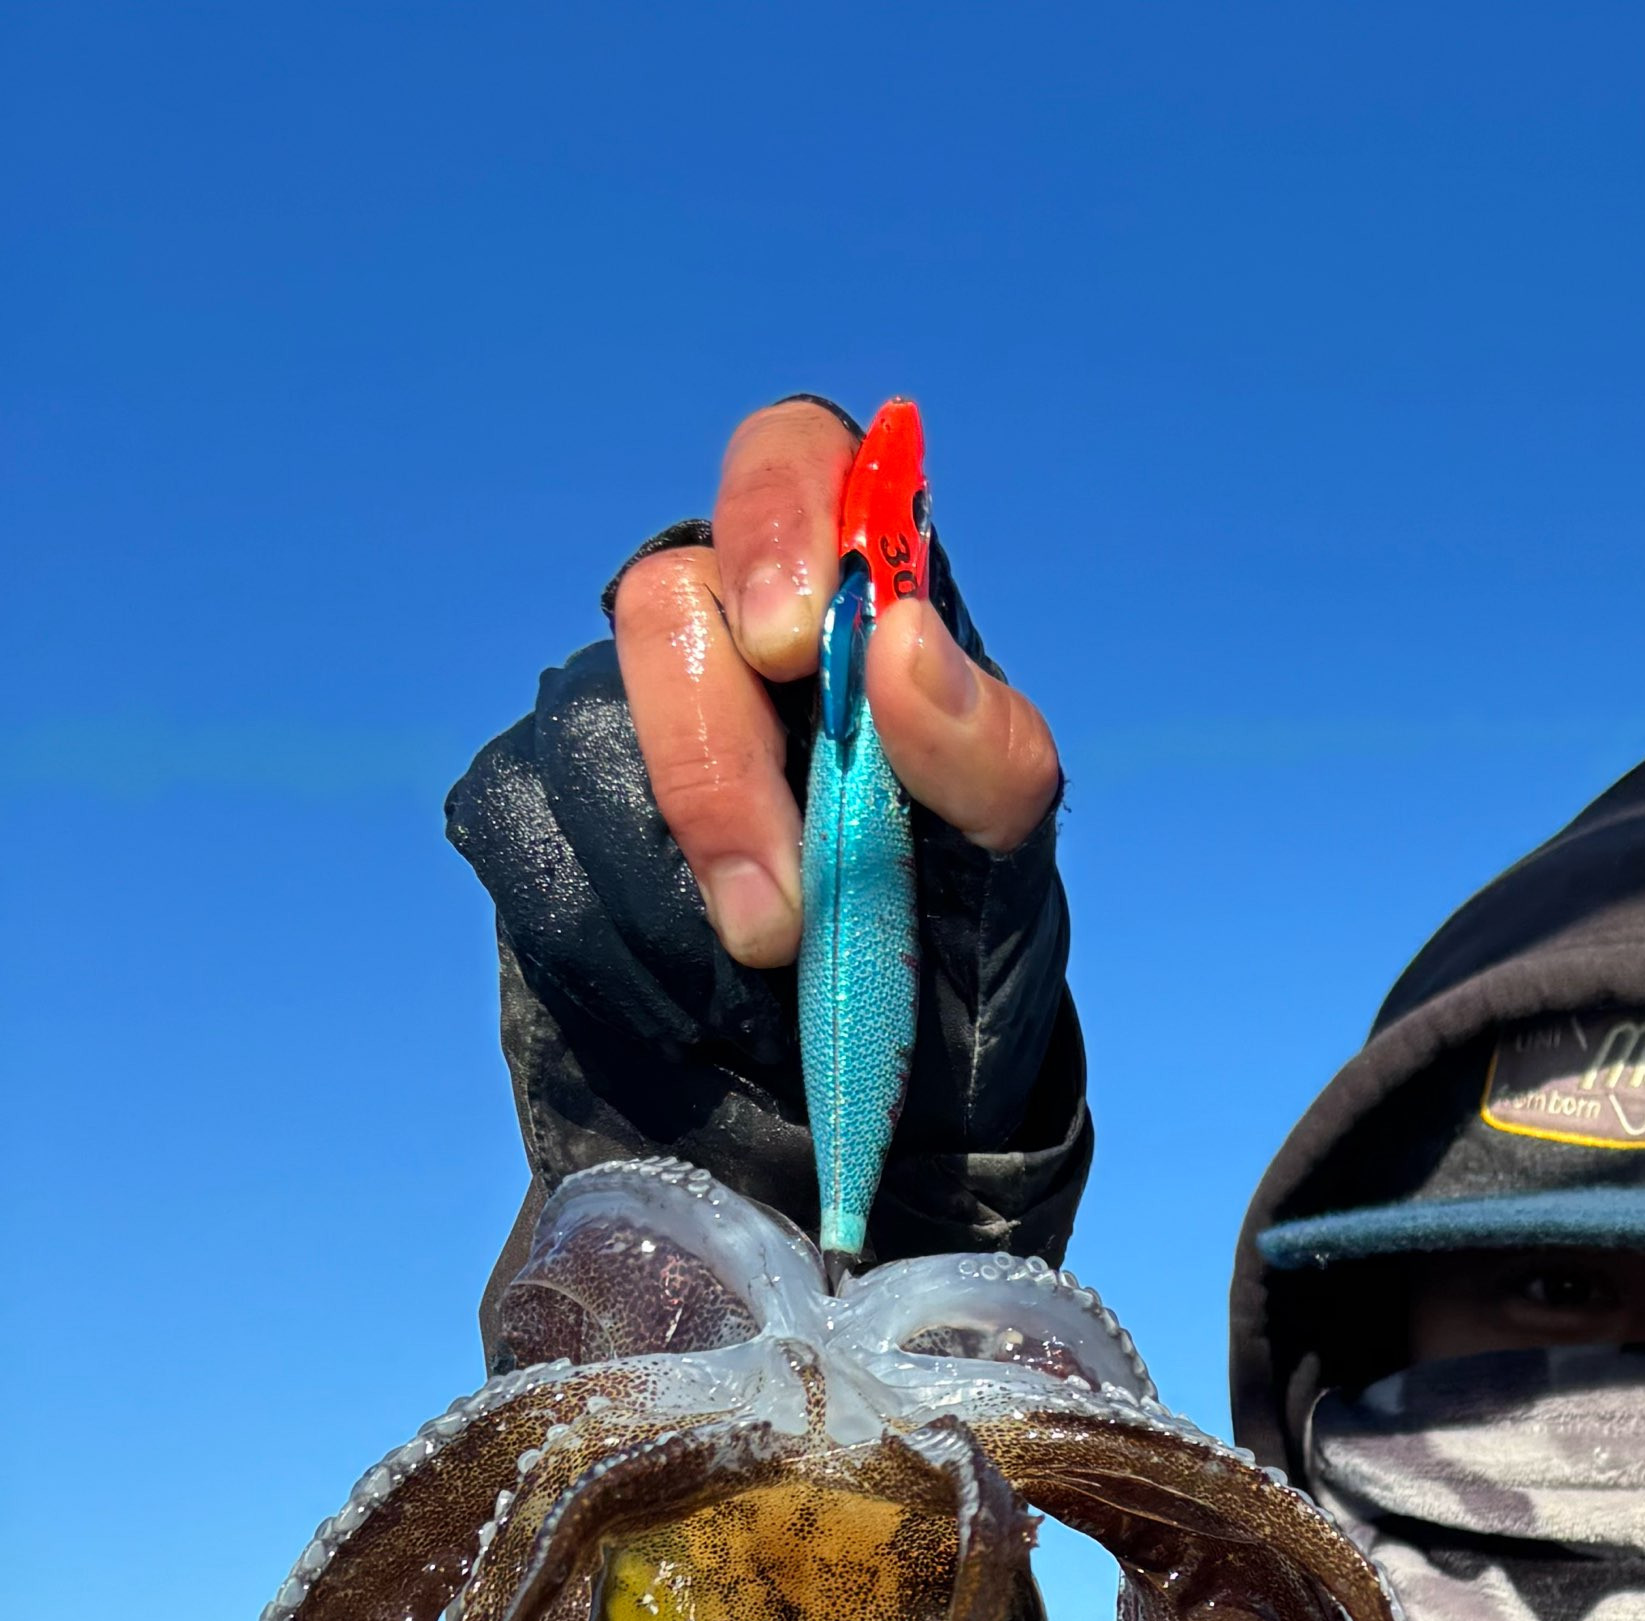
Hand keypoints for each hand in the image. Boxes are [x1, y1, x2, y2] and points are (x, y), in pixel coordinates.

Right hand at [610, 400, 1063, 969]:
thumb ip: (988, 750)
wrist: (880, 1052)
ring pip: (594, 725)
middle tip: (779, 865)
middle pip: (668, 598)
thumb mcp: (1004, 841)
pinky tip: (709, 959)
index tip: (798, 643)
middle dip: (714, 746)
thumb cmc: (952, 914)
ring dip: (693, 836)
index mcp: (846, 591)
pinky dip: (640, 910)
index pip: (792, 461)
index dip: (780, 517)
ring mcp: (635, 716)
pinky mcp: (567, 811)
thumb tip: (903, 644)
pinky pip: (556, 829)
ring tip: (773, 942)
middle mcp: (726, 629)